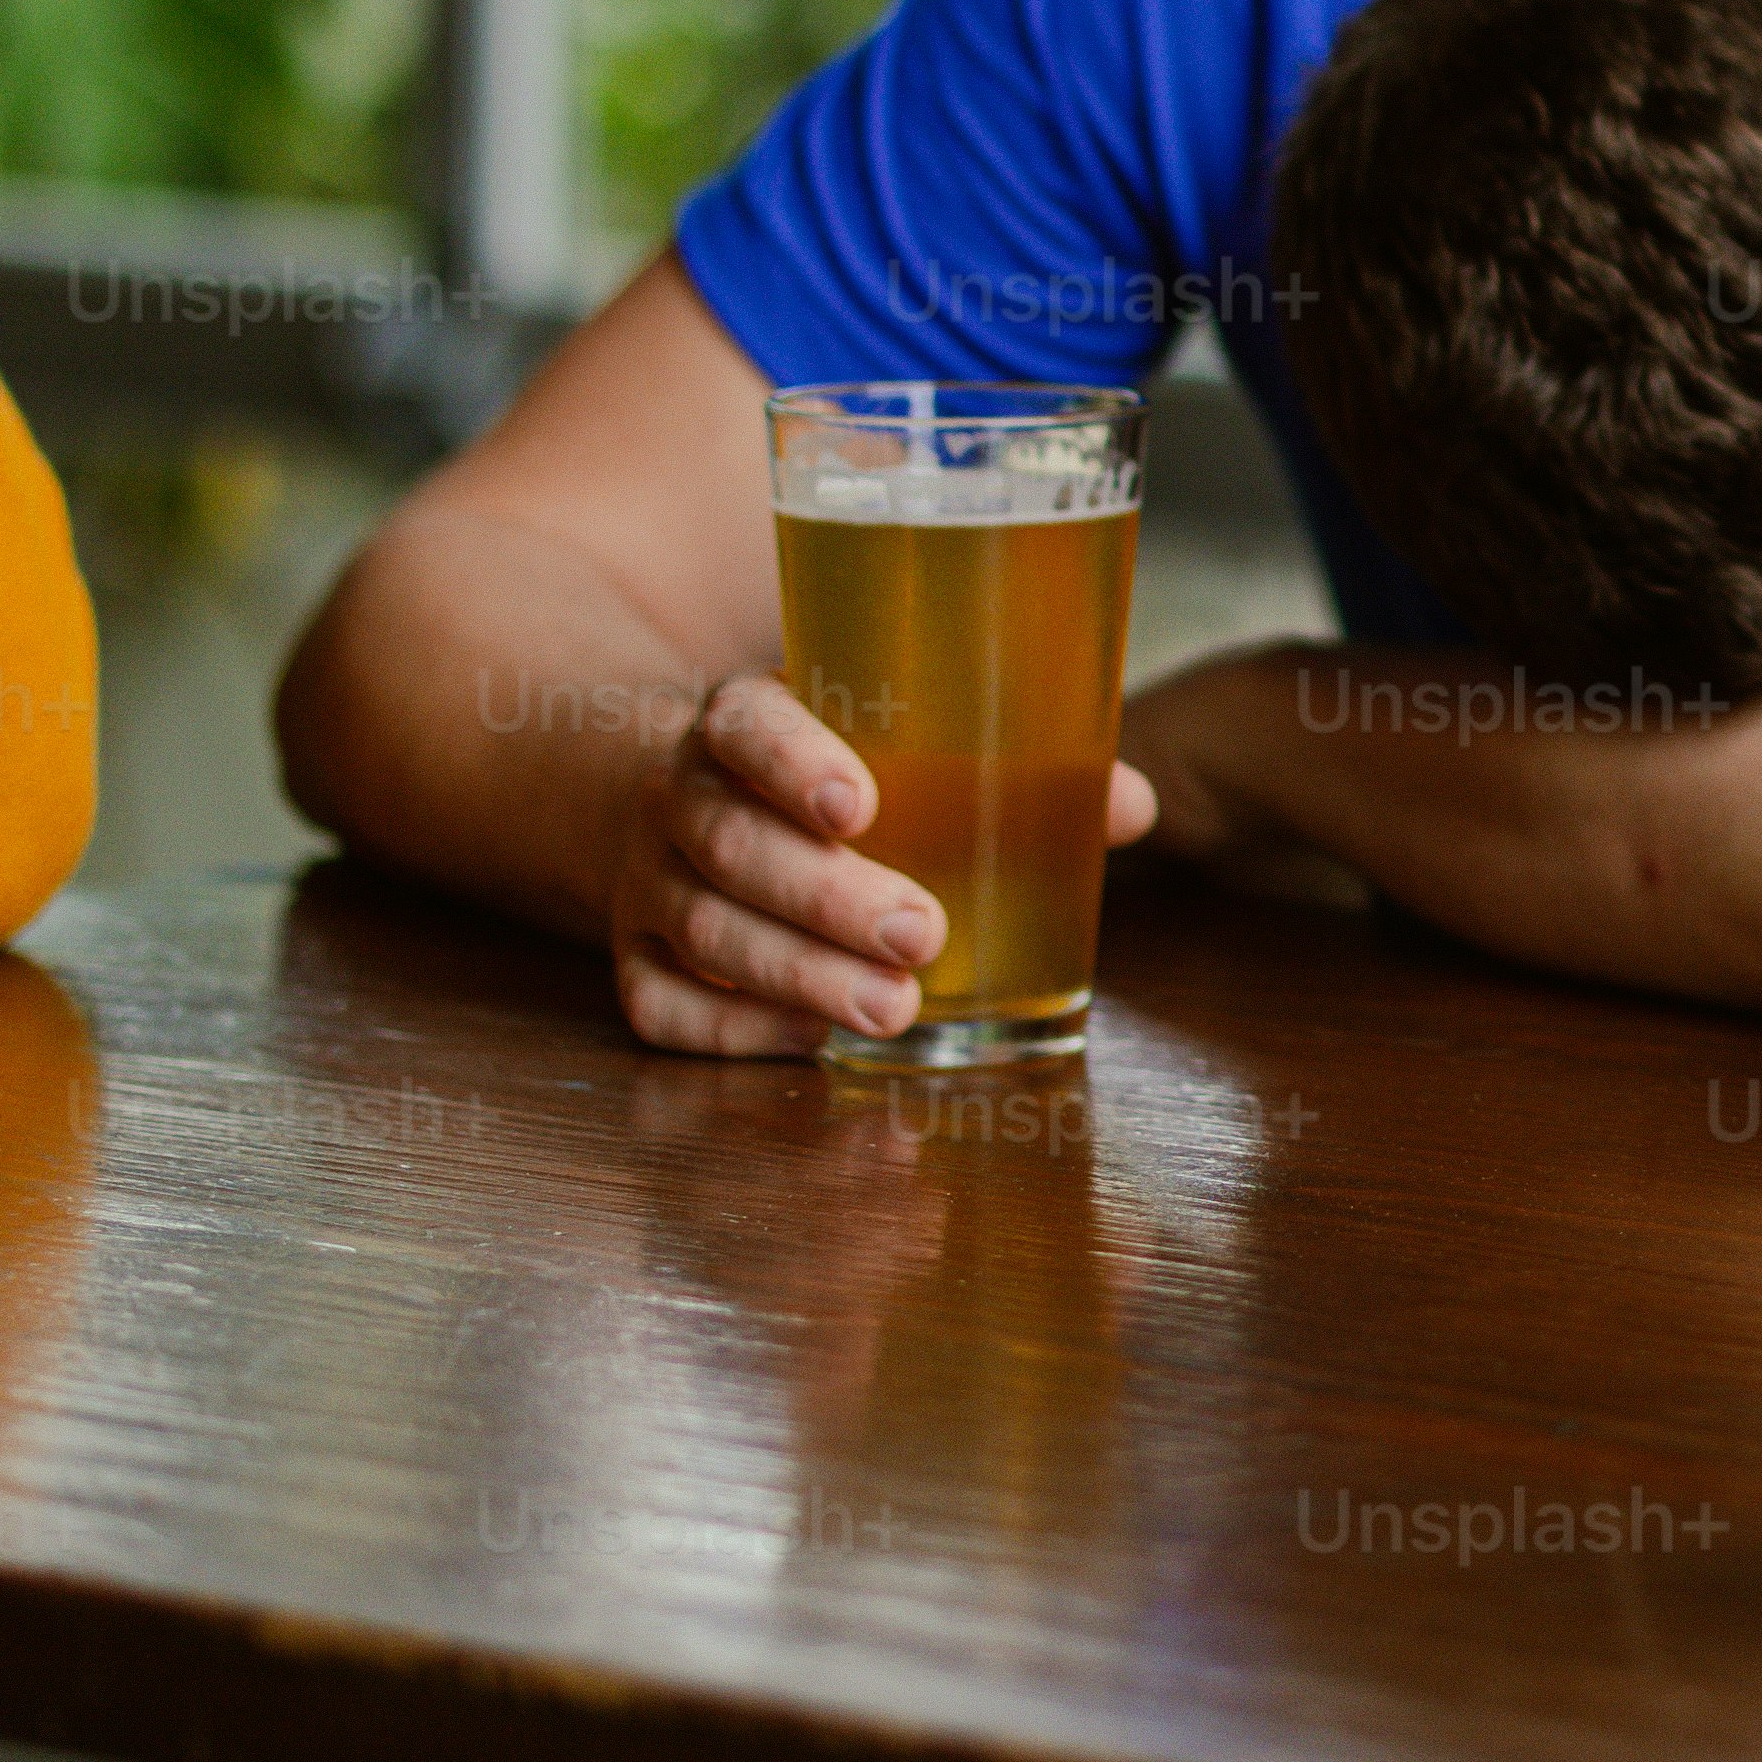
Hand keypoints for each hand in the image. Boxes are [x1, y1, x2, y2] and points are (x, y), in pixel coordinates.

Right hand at [604, 668, 1156, 1057]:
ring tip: (896, 1010)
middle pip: (734, 846)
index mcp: (738, 719)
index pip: (746, 724)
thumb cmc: (822, 767)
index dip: (792, 761)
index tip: (857, 804)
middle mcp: (677, 796)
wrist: (678, 793)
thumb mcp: (887, 734)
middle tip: (922, 934)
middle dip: (828, 898)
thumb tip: (1128, 806)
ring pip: (706, 932)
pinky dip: (734, 1031)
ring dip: (801, 976)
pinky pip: (661, 1004)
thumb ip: (1005, 760)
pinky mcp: (633, 957)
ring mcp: (646, 882)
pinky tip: (811, 1042)